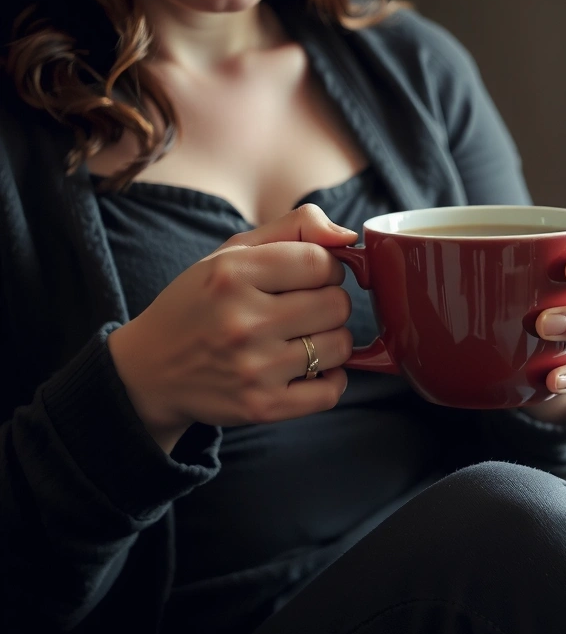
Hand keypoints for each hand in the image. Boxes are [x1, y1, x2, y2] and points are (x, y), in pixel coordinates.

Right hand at [108, 204, 359, 452]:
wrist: (151, 370)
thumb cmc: (203, 303)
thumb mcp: (233, 252)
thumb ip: (294, 227)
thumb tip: (348, 236)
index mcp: (233, 274)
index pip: (320, 262)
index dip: (328, 267)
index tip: (312, 277)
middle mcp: (242, 321)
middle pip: (337, 304)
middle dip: (330, 303)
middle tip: (304, 309)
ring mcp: (253, 368)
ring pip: (341, 346)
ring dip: (331, 341)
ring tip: (302, 338)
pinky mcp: (262, 406)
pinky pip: (333, 390)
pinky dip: (330, 379)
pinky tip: (306, 369)